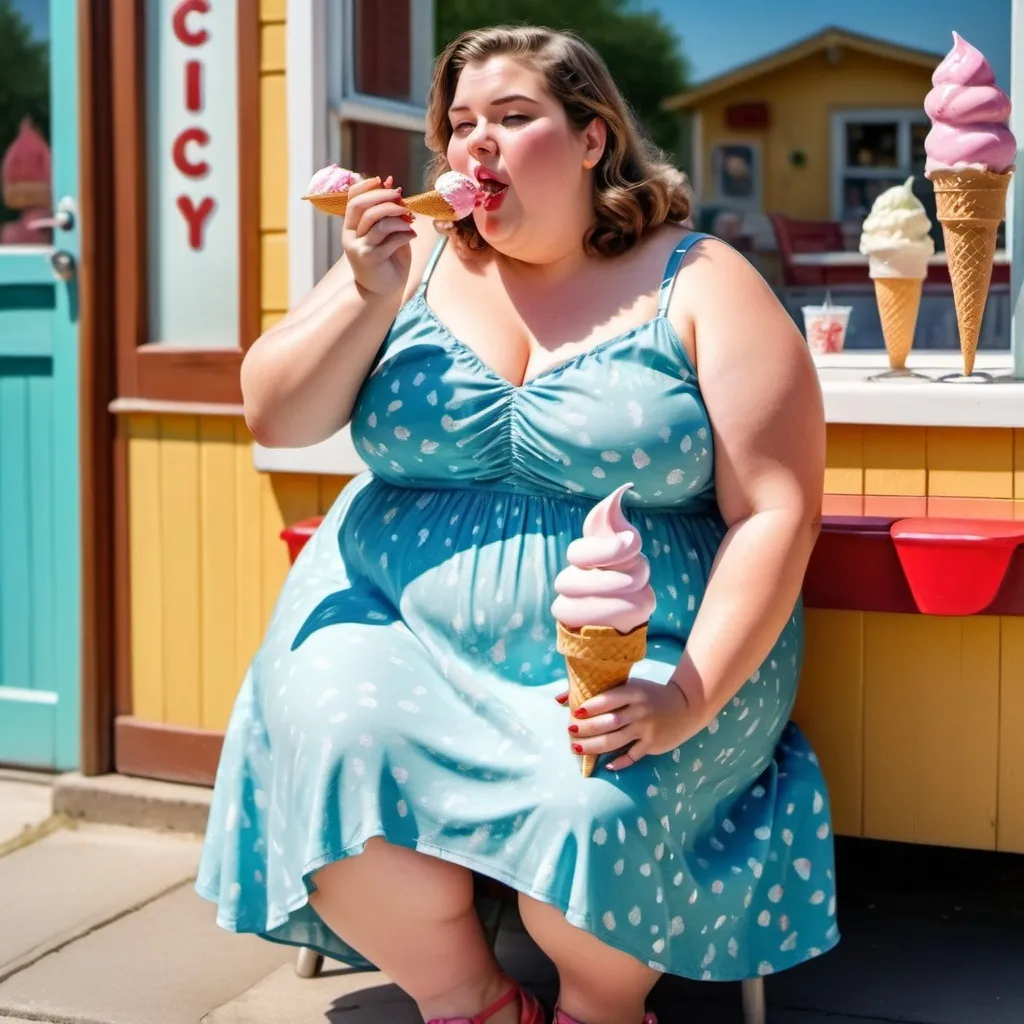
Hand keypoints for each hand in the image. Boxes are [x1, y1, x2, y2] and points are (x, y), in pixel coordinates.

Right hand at [342, 175, 416, 296]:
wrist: (381, 291)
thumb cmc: (386, 258)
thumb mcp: (386, 232)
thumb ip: (386, 211)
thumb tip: (390, 181)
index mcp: (350, 226)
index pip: (352, 199)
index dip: (366, 186)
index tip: (382, 180)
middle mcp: (350, 236)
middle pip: (362, 206)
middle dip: (383, 198)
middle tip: (401, 198)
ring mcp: (358, 248)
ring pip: (378, 222)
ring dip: (398, 217)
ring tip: (410, 220)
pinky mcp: (371, 259)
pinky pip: (390, 240)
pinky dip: (404, 234)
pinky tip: (412, 235)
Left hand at [555, 677, 701, 771]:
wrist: (685, 705)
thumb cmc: (647, 694)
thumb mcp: (627, 686)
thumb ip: (596, 691)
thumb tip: (558, 699)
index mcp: (633, 692)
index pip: (609, 699)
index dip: (591, 706)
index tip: (575, 712)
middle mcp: (640, 710)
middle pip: (610, 722)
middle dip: (588, 728)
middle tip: (571, 732)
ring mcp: (647, 728)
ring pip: (617, 741)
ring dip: (595, 746)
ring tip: (577, 748)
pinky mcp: (653, 744)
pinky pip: (633, 756)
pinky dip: (620, 762)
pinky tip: (606, 764)